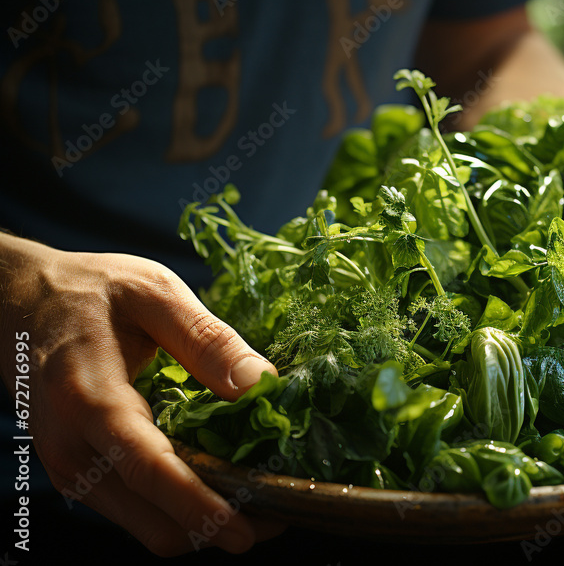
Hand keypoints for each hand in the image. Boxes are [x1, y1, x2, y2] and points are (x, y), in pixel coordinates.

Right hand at [0, 234, 284, 555]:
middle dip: (218, 526)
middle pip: (151, 518)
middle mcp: (73, 447)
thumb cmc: (91, 291)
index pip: (148, 468)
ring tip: (260, 498)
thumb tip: (262, 385)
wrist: (19, 303)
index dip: (199, 506)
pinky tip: (221, 483)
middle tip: (279, 509)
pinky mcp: (80, 475)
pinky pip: (137, 512)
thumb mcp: (155, 292)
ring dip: (203, 525)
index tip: (248, 530)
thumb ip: (208, 340)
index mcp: (91, 397)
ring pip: (147, 527)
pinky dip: (181, 511)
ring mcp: (72, 467)